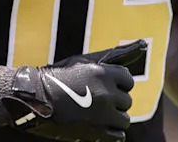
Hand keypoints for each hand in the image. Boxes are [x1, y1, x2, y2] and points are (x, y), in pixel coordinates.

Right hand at [0, 40, 146, 141]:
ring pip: (124, 119)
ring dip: (113, 117)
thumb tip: (144, 45)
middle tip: (94, 100)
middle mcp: (106, 94)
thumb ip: (114, 56)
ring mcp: (102, 115)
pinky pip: (119, 135)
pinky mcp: (96, 133)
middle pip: (127, 100)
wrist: (34, 98)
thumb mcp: (84, 61)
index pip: (128, 80)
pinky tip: (96, 125)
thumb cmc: (59, 76)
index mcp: (103, 74)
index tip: (104, 85)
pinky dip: (110, 132)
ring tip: (95, 113)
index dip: (117, 83)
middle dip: (114, 100)